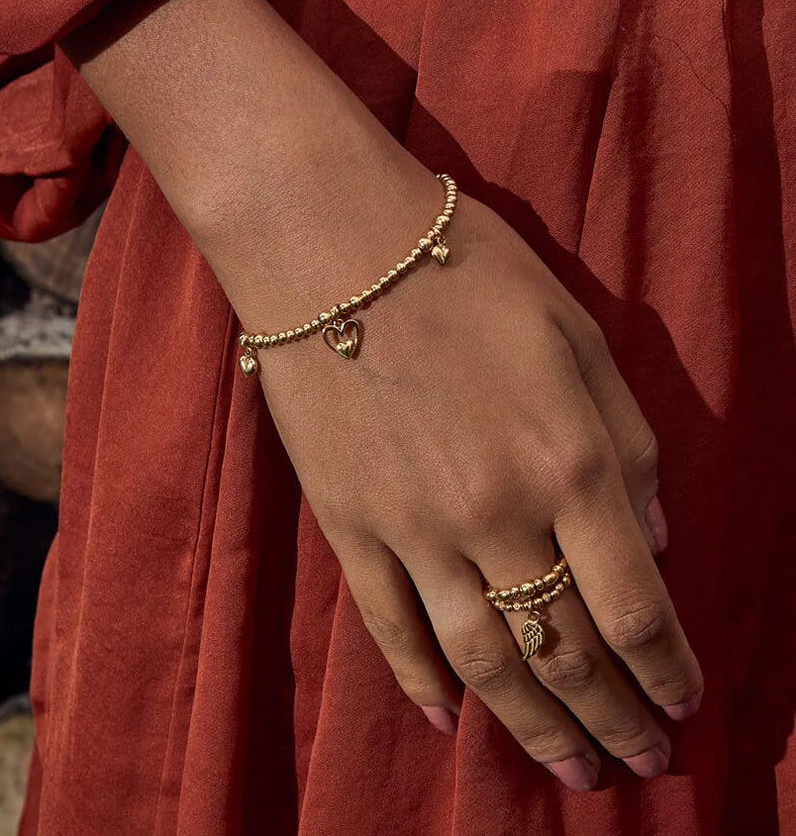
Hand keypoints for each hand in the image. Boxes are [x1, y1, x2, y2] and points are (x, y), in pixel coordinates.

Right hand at [251, 177, 702, 791]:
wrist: (331, 245)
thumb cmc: (464, 271)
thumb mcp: (576, 335)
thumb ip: (626, 442)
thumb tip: (656, 543)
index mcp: (566, 461)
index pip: (633, 604)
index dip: (668, 669)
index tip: (686, 704)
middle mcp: (494, 513)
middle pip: (564, 649)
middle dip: (614, 717)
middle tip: (641, 761)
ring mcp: (412, 527)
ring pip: (483, 658)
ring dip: (533, 726)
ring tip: (570, 770)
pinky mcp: (347, 523)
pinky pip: (388, 624)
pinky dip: (420, 682)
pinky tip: (448, 721)